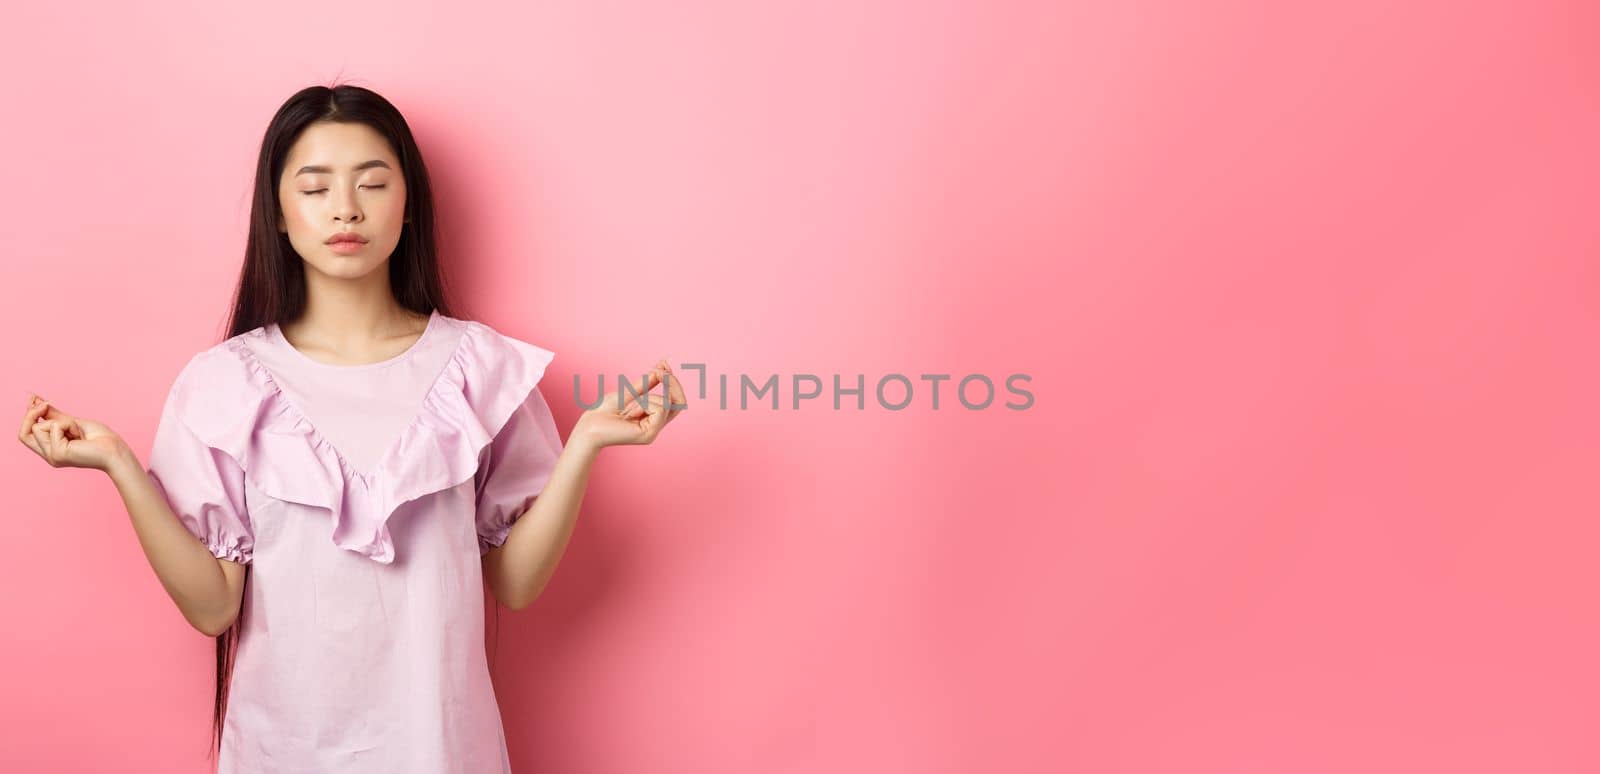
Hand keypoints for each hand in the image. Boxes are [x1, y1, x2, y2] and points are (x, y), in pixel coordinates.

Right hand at [17, 394, 128, 471]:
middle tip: (46, 404)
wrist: (115, 450)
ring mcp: (52, 456)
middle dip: (31, 414)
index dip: (28, 415)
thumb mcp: (71, 422)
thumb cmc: (100, 438)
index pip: (27, 434)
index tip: (34, 398)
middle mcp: (48, 455)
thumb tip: (34, 399)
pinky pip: (53, 427)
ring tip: (77, 430)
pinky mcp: (58, 454)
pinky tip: (79, 434)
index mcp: (51, 449)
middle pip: (23, 433)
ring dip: (61, 421)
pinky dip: (68, 425)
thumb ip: (53, 415)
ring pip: (37, 427)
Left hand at [573, 359, 687, 449]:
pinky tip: (629, 412)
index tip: (664, 363)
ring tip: (629, 406)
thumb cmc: (605, 411)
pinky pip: (659, 410)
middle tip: (657, 371)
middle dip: (672, 383)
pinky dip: (644, 404)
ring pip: (668, 403)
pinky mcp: (649, 434)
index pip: (676, 399)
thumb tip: (664, 365)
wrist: (589, 426)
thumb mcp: (630, 391)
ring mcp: (654, 431)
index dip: (673, 381)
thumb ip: (649, 382)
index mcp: (653, 416)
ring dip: (647, 397)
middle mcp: (657, 425)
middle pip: (680, 402)